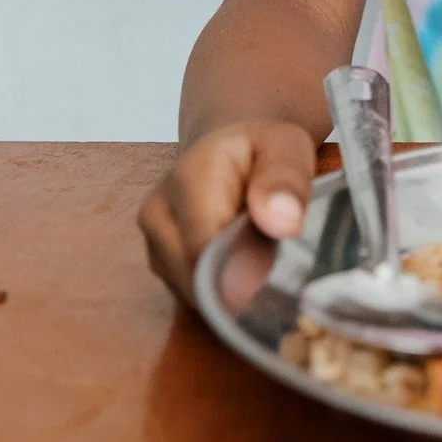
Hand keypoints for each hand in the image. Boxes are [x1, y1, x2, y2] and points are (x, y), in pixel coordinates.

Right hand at [137, 120, 316, 305]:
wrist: (232, 152)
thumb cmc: (263, 149)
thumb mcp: (287, 146)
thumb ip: (287, 178)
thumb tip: (283, 224)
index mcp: (188, 179)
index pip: (203, 248)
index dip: (241, 269)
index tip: (275, 270)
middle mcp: (158, 214)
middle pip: (196, 278)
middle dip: (239, 280)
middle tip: (275, 259)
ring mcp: (154, 244)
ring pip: (193, 293)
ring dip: (230, 286)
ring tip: (258, 253)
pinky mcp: (161, 266)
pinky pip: (192, 295)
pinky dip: (220, 291)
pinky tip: (242, 265)